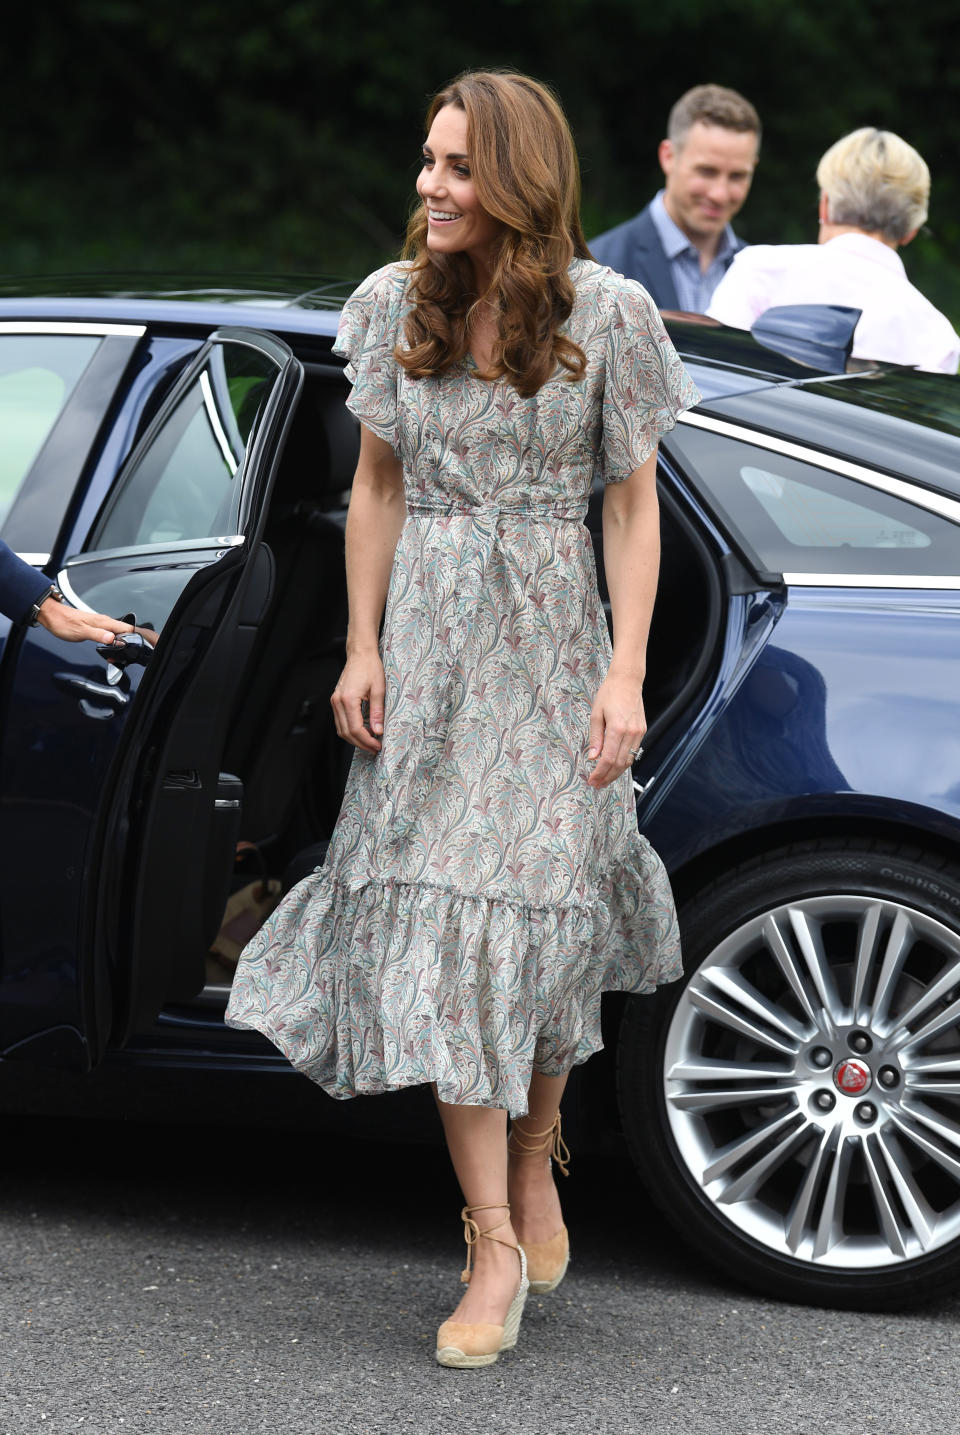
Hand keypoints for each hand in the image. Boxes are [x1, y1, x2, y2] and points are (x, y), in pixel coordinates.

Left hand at [36, 601, 134, 645]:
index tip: (127, 649)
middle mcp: (104, 621)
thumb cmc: (63, 622)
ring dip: (119, 642)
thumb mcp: (80, 632)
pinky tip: (107, 645)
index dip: (130, 639)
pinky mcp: (95, 626)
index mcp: (103, 621)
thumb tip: (112, 639)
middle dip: (127, 642)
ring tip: (115, 653)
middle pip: (124, 631)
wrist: (51, 615)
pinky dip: (111, 640)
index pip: (127, 628)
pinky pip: (109, 632)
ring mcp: (100, 623)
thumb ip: (98, 635)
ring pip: (117, 632)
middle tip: (120, 654)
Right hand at [331, 649, 385, 752]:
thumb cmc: (370, 667)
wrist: (360, 653)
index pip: (355, 729)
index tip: (377, 745)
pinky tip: (362, 732)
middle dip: (361, 743)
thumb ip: (377, 712)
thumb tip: (378, 731)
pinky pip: (340, 721)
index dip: (367, 740)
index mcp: (348, 699)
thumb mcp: (379, 689)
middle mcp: (338, 702)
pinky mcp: (336, 700)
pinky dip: (350, 730)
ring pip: (341, 729)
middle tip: (375, 748)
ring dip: (354, 739)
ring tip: (369, 743)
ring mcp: (335, 701)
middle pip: (346, 732)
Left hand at [585, 671, 645, 788]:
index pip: (609, 758)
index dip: (600, 772)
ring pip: (629, 760)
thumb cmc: (609, 694)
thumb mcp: (596, 714)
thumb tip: (592, 757)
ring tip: (605, 779)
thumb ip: (595, 738)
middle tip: (597, 784)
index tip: (592, 780)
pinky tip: (615, 766)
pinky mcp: (642, 730)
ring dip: (617, 772)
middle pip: (620, 763)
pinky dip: (624, 762)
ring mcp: (639, 732)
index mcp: (617, 728)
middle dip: (608, 776)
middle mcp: (631, 732)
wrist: (627, 680)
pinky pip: (634, 751)